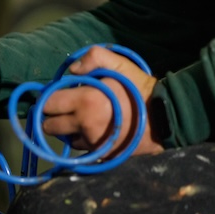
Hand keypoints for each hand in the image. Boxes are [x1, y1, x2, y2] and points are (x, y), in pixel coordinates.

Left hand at [41, 45, 163, 156]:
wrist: (166, 118)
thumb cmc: (141, 90)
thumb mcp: (121, 65)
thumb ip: (94, 58)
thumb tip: (72, 69)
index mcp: (85, 101)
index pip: (47, 104)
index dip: (51, 99)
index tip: (60, 95)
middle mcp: (84, 126)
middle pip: (49, 126)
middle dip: (55, 117)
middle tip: (68, 109)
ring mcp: (92, 143)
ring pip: (66, 138)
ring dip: (70, 130)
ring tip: (86, 119)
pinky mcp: (100, 155)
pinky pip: (82, 148)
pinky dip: (84, 140)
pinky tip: (96, 130)